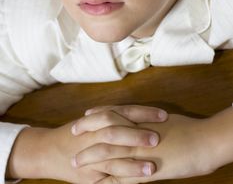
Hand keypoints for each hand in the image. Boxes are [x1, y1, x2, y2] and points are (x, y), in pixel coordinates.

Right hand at [7, 105, 167, 182]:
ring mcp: (90, 157)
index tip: (164, 115)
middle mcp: (93, 136)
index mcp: (97, 119)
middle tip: (157, 138)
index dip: (143, 113)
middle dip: (136, 135)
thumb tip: (142, 114)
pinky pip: (107, 179)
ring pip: (111, 158)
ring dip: (132, 164)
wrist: (49, 151)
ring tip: (152, 168)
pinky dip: (122, 181)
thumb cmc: (76, 134)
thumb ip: (113, 116)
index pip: (123, 112)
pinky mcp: (89, 176)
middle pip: (116, 132)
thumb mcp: (93, 120)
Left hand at [76, 113, 215, 183]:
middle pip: (104, 131)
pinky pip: (122, 178)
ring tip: (76, 163)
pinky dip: (108, 182)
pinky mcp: (146, 171)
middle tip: (71, 133)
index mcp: (140, 120)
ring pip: (108, 155)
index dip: (96, 115)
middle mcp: (136, 134)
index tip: (83, 116)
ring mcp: (139, 152)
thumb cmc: (186, 128)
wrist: (203, 141)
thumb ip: (146, 120)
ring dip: (91, 159)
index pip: (112, 114)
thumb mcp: (163, 120)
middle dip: (86, 133)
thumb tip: (136, 120)